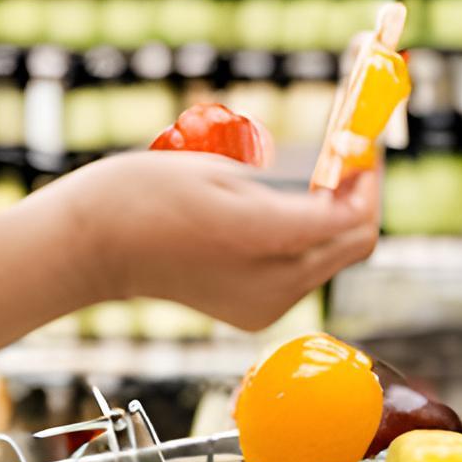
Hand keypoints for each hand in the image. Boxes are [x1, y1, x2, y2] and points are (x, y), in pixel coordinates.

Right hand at [47, 149, 380, 331]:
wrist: (93, 245)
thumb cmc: (145, 194)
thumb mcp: (226, 173)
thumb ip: (291, 187)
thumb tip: (343, 182)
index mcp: (266, 241)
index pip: (352, 218)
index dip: (369, 179)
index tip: (365, 147)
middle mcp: (274, 286)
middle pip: (353, 245)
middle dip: (360, 198)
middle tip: (350, 159)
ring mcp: (265, 307)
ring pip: (332, 260)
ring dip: (336, 221)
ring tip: (318, 178)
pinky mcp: (254, 314)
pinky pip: (304, 275)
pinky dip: (309, 243)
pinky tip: (289, 212)